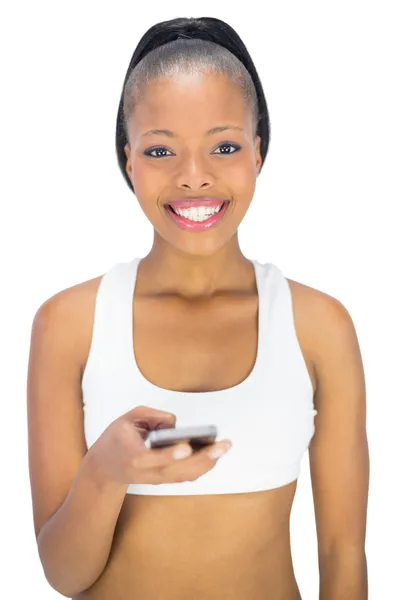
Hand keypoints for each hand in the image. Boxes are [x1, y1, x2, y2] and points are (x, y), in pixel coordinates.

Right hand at [90, 405, 231, 485]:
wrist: (105, 468)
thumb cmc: (116, 439)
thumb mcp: (127, 419)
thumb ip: (151, 415)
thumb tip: (175, 423)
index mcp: (133, 457)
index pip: (152, 459)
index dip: (170, 454)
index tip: (187, 447)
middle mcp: (147, 472)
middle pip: (177, 470)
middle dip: (203, 459)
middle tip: (222, 446)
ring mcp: (157, 479)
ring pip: (185, 476)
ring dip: (207, 463)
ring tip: (224, 447)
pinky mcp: (164, 480)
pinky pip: (186, 476)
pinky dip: (203, 466)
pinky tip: (215, 454)